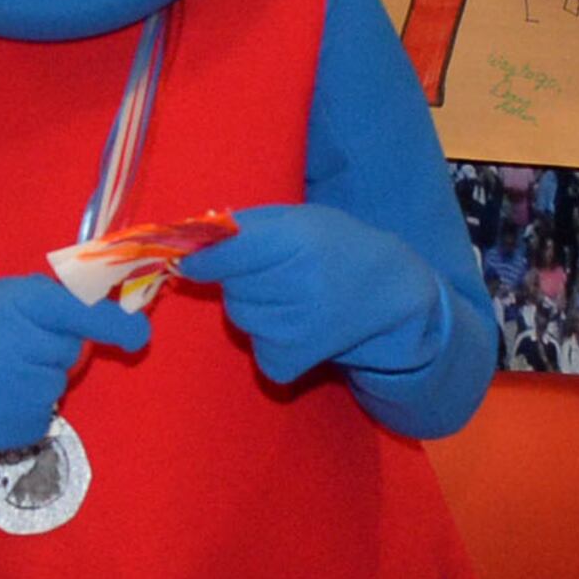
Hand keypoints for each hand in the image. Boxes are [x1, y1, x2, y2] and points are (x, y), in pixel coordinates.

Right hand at [0, 270, 151, 465]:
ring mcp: (36, 390)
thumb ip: (19, 301)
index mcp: (22, 304)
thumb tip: (65, 304)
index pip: (85, 311)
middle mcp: (38, 345)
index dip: (114, 322)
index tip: (138, 333)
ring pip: (54, 379)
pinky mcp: (30, 426)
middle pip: (69, 347)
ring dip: (30, 376)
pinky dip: (18, 407)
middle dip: (47, 345)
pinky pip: (39, 410)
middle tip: (2, 345)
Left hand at [196, 202, 450, 385]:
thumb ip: (247, 226)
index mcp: (301, 240)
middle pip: (232, 288)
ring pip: (240, 317)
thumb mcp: (298, 219)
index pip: (230, 252)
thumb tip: (189, 240)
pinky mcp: (291, 360)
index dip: (206, 258)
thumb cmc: (335, 246)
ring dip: (254, 307)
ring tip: (292, 298)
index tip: (191, 262)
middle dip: (242, 280)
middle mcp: (302, 284)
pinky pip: (255, 346)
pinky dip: (268, 337)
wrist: (389, 291)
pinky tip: (298, 324)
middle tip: (277, 274)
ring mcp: (298, 327)